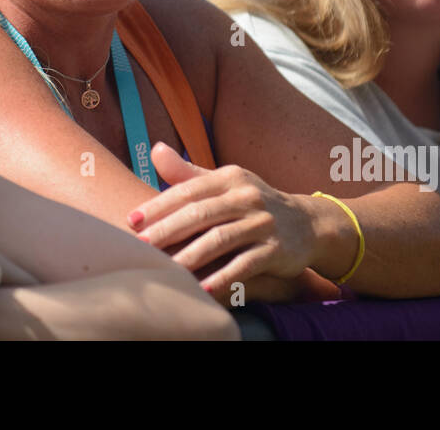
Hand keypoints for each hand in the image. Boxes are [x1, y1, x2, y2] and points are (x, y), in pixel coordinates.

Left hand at [126, 143, 319, 295]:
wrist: (308, 223)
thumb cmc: (251, 203)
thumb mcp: (224, 183)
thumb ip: (188, 173)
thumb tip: (155, 150)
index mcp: (229, 177)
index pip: (188, 190)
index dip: (158, 205)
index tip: (131, 221)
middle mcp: (246, 195)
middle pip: (200, 214)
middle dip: (167, 231)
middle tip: (140, 246)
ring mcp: (263, 222)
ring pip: (220, 239)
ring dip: (190, 257)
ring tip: (166, 270)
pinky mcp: (277, 249)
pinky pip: (246, 265)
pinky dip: (223, 277)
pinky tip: (202, 290)